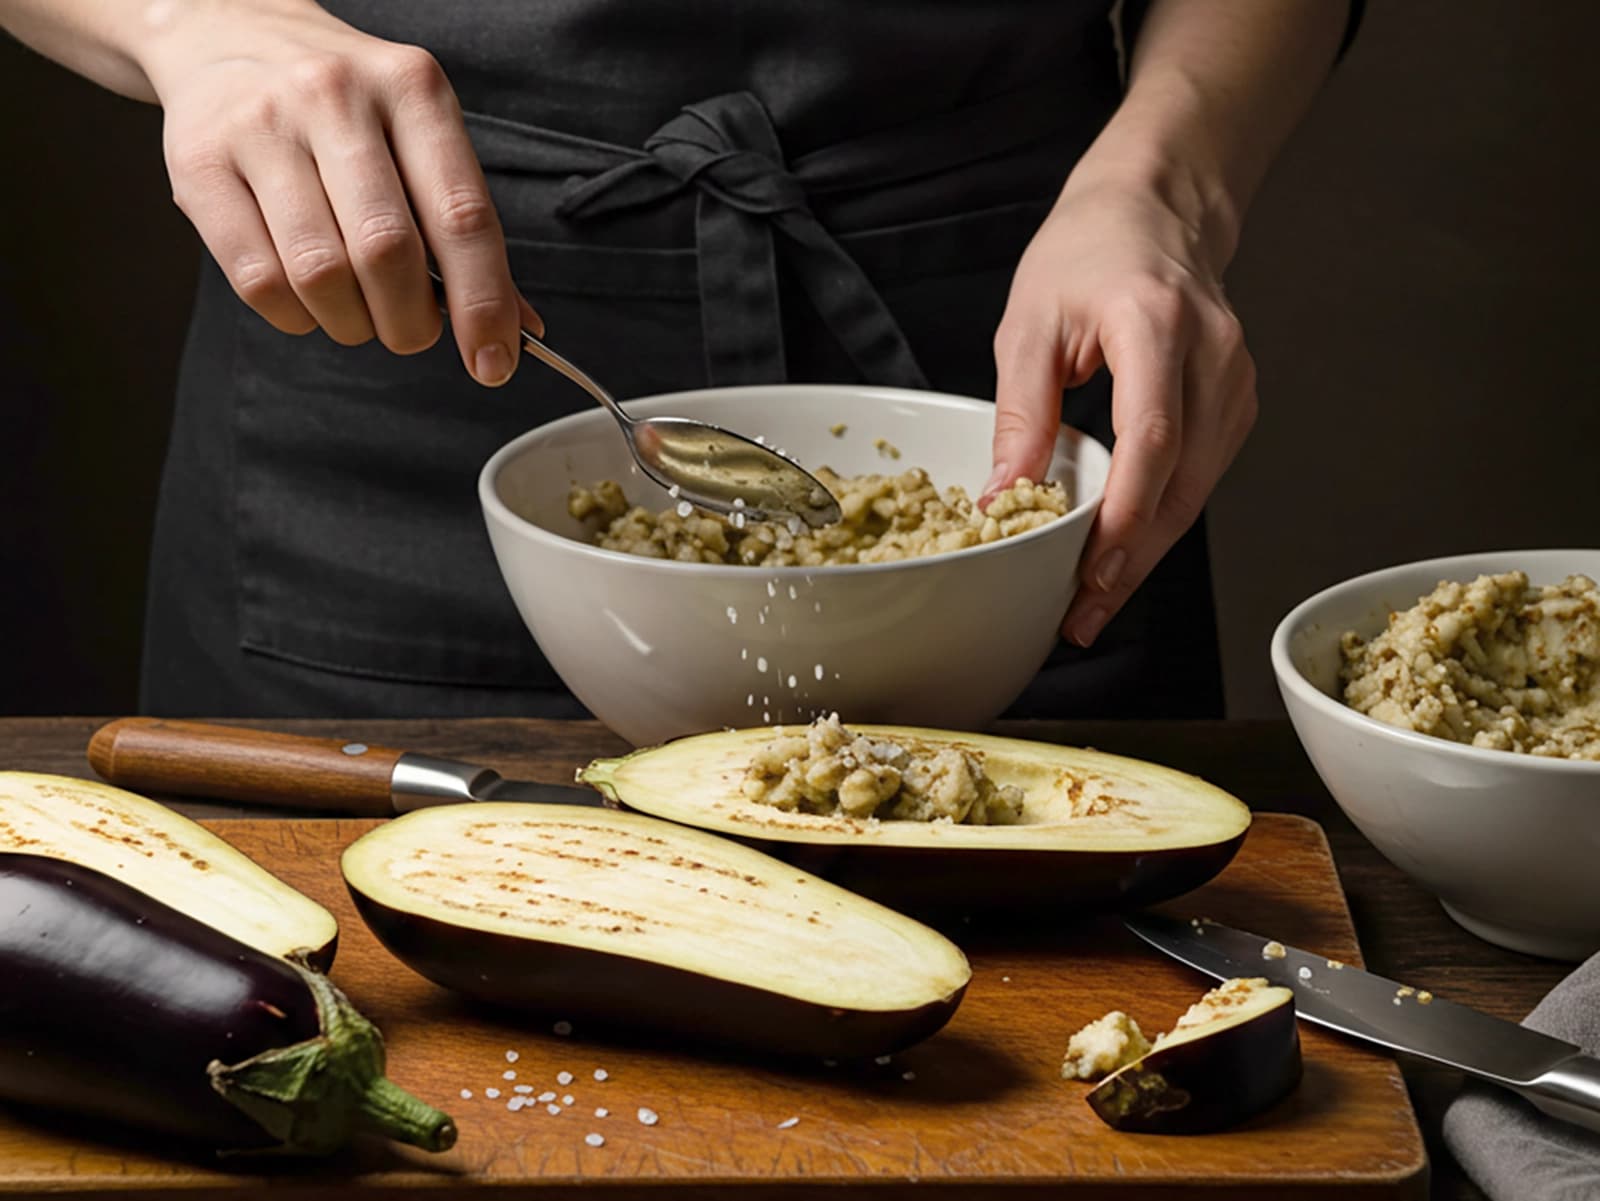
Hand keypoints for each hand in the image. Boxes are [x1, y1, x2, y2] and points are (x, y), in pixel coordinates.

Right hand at [139, 0, 539, 384]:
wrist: (228, 33)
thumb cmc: (345, 107)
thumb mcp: (418, 135)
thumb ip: (465, 227)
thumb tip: (521, 327)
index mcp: (412, 89)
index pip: (462, 216)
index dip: (483, 303)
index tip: (493, 362)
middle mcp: (335, 96)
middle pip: (387, 250)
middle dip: (410, 321)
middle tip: (410, 332)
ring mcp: (261, 125)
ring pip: (319, 273)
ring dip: (351, 323)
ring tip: (358, 315)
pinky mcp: (198, 162)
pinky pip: (257, 279)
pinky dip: (295, 316)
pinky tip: (307, 302)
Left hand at [985, 178, 1256, 646]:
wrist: (1154, 209)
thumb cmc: (1087, 253)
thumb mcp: (1029, 325)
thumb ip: (1021, 414)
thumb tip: (1003, 500)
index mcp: (1157, 324)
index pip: (1151, 437)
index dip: (1125, 515)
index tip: (1089, 570)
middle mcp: (1213, 355)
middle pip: (1181, 480)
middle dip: (1132, 559)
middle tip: (1082, 614)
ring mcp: (1235, 380)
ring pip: (1197, 490)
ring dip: (1147, 550)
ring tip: (1093, 599)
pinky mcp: (1237, 401)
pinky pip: (1202, 476)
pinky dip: (1163, 517)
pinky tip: (1124, 549)